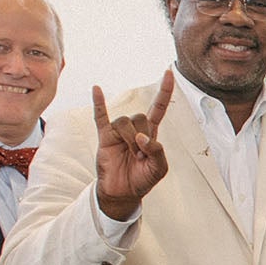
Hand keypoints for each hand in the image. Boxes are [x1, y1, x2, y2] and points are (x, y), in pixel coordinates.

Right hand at [94, 72, 174, 220]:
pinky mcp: (105, 137)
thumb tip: (142, 137)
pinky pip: (100, 116)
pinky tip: (96, 88)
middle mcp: (135, 129)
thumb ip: (157, 151)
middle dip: (141, 136)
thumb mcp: (159, 169)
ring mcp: (119, 132)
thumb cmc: (143, 179)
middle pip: (139, 117)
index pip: (159, 107)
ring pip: (124, 121)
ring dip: (128, 139)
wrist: (123, 192)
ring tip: (129, 154)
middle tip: (140, 155)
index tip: (169, 72)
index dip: (165, 91)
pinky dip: (99, 103)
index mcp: (151, 133)